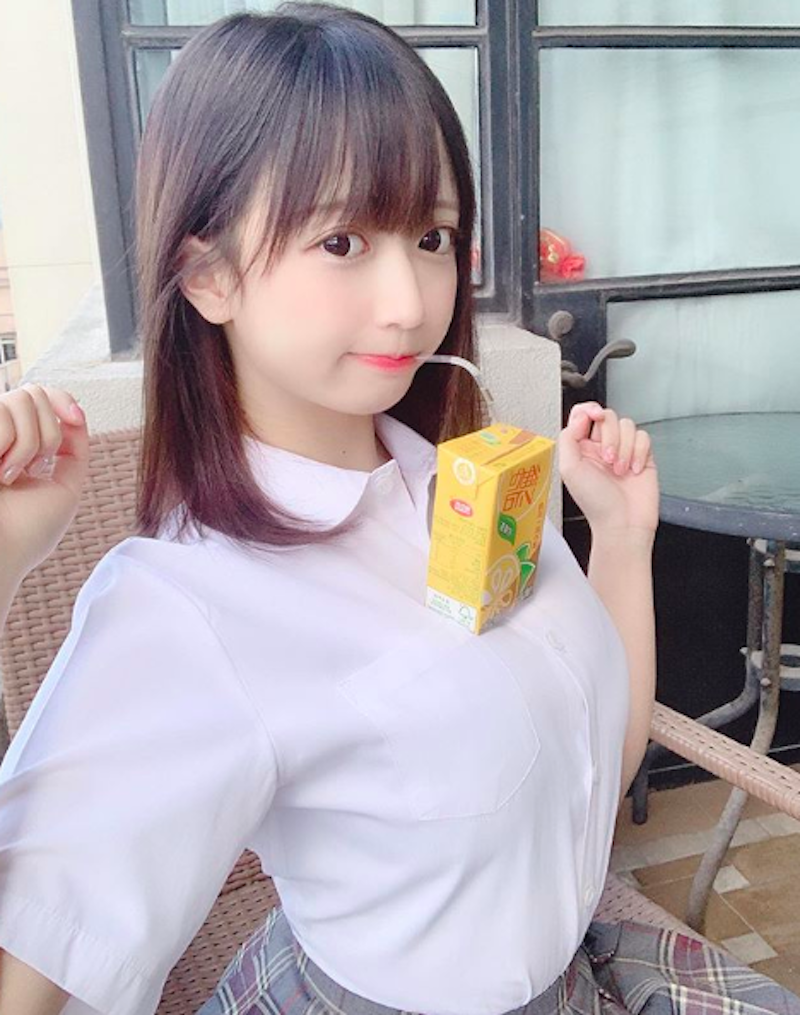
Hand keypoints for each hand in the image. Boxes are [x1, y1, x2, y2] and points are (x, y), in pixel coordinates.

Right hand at [0, 384, 89, 581]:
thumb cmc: (28, 532)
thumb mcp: (65, 487)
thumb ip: (74, 449)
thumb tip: (74, 412)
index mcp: (18, 445)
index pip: (40, 398)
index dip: (61, 399)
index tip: (74, 418)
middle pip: (34, 394)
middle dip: (47, 432)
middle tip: (31, 469)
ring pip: (19, 400)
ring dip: (26, 444)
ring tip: (7, 476)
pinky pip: (1, 413)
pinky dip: (9, 444)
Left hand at [557, 402, 658, 540]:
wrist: (623, 524)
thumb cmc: (596, 503)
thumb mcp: (569, 469)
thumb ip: (568, 438)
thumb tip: (579, 417)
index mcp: (581, 448)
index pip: (583, 415)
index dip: (589, 409)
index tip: (594, 416)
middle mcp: (601, 447)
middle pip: (608, 416)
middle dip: (610, 436)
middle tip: (608, 460)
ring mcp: (623, 450)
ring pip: (628, 425)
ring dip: (624, 447)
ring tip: (620, 470)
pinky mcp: (642, 456)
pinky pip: (644, 437)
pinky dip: (639, 452)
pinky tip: (633, 470)